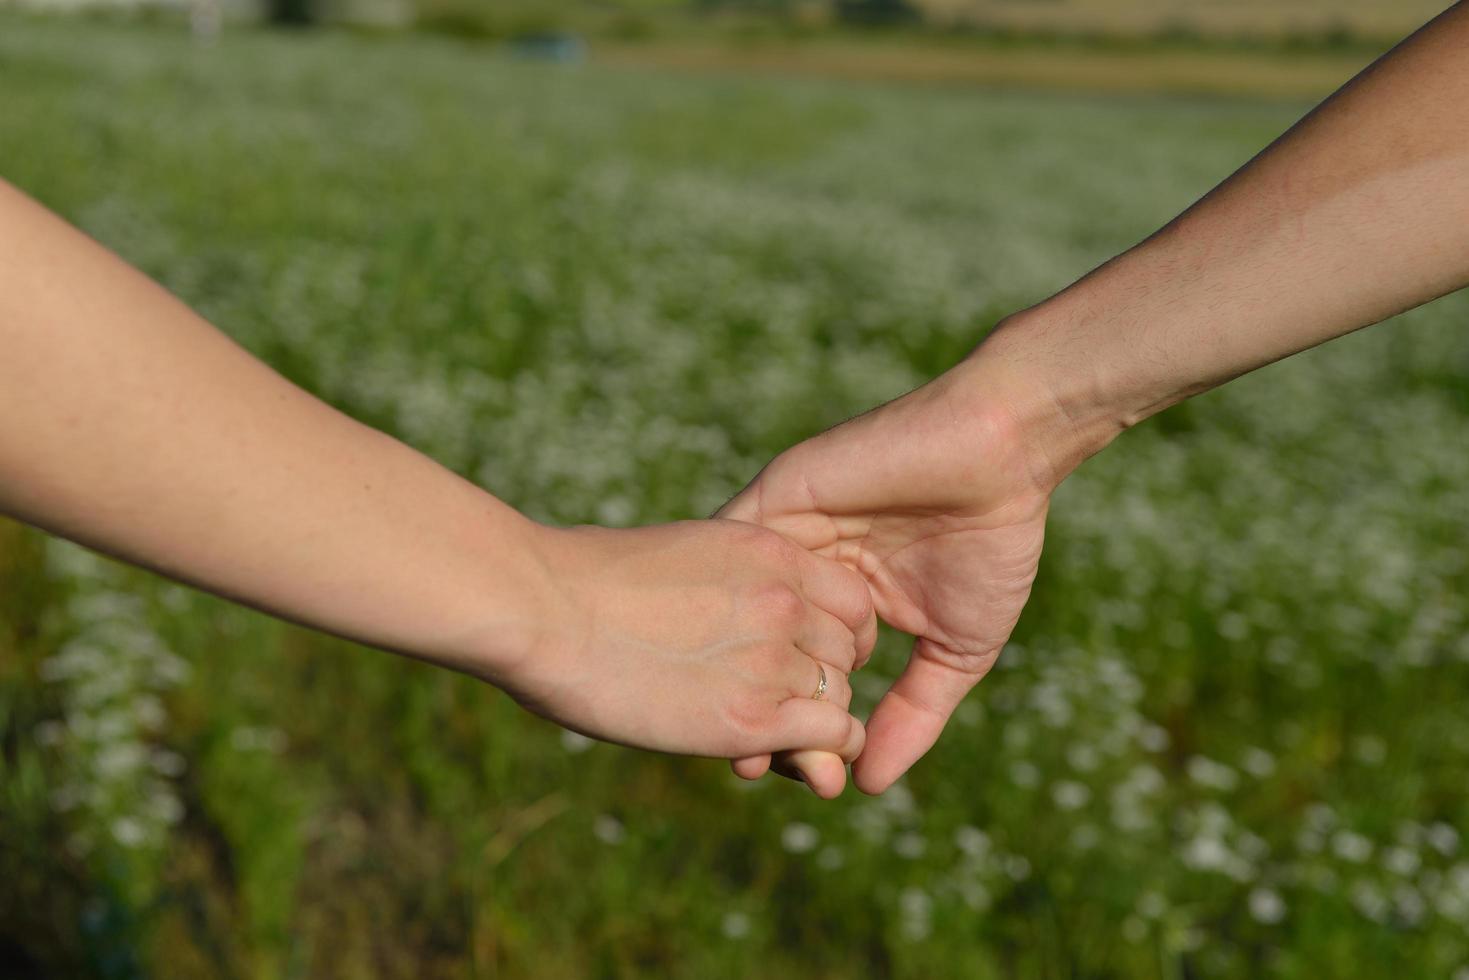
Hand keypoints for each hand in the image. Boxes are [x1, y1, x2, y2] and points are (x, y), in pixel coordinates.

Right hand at [497, 520, 877, 797]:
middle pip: (848, 651)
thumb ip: (728, 574)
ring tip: (780, 732)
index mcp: (770, 551)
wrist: (544, 609)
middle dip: (824, 677)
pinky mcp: (753, 719)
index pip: (852, 599)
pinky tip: (799, 756)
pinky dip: (828, 751)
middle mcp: (785, 601)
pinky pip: (836, 737)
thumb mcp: (683, 551)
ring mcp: (773, 660)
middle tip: (788, 699)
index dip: (835, 631)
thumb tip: (721, 597)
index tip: (807, 650)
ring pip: (841, 696)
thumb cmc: (587, 579)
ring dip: (818, 718)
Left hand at [720, 353, 1059, 793]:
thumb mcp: (955, 649)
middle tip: (745, 765)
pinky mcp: (776, 498)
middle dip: (747, 706)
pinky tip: (716, 655)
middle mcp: (803, 570)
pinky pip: (728, 553)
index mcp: (839, 601)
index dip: (786, 722)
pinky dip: (719, 601)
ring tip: (728, 726)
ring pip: (735, 610)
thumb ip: (913, 714)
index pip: (796, 670)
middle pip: (754, 648)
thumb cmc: (989, 545)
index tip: (782, 774)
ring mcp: (785, 534)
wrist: (999, 456)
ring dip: (727, 666)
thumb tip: (868, 784)